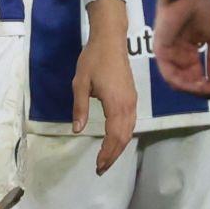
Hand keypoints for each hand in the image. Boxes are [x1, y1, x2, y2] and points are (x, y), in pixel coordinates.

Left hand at [73, 0, 136, 173]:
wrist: (110, 40)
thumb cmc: (93, 59)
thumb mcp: (80, 83)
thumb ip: (80, 107)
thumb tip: (77, 129)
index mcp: (116, 104)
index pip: (114, 136)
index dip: (107, 153)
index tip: (98, 166)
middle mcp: (128, 105)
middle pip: (124, 137)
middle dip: (114, 155)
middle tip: (101, 168)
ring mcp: (132, 101)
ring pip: (129, 131)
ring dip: (119, 147)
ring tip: (107, 158)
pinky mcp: (132, 97)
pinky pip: (131, 122)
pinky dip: (123, 135)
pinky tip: (115, 140)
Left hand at [151, 0, 209, 100]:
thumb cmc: (201, 9)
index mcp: (189, 53)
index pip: (198, 77)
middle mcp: (177, 56)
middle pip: (189, 84)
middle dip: (205, 92)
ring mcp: (168, 55)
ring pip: (180, 83)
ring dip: (196, 90)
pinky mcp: (160, 51)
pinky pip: (170, 75)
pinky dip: (186, 84)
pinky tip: (200, 85)